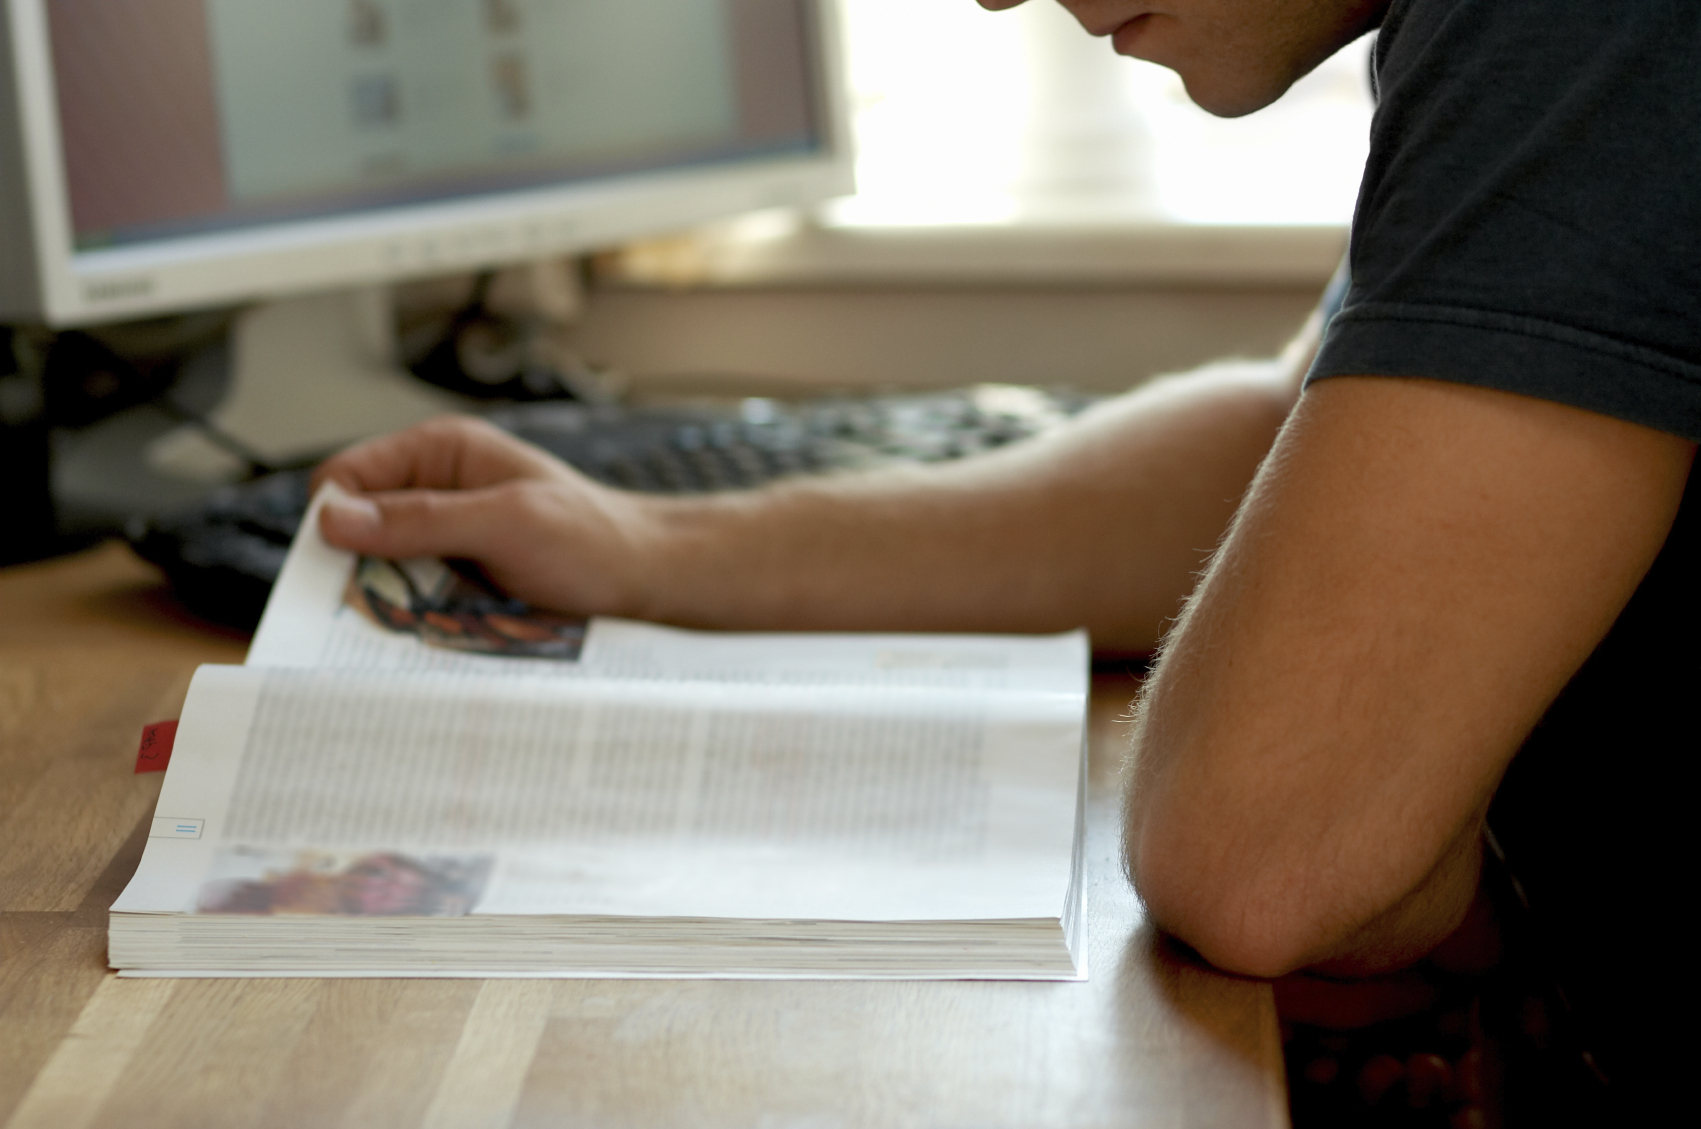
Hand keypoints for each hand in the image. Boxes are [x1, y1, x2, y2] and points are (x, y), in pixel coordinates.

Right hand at [312, 416, 657, 614]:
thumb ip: (424, 519)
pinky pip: (415, 602)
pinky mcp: (459, 580)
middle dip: (363, 572)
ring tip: (431, 622)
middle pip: (356, 533)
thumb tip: (335, 519)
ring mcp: (445, 539)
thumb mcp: (509, 523)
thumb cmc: (593, 538)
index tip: (341, 572)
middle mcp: (434, 491)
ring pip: (382, 574)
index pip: (344, 479)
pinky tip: (446, 634)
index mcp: (439, 453)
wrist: (648, 581)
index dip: (335, 524)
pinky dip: (421, 621)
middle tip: (385, 610)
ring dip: (396, 603)